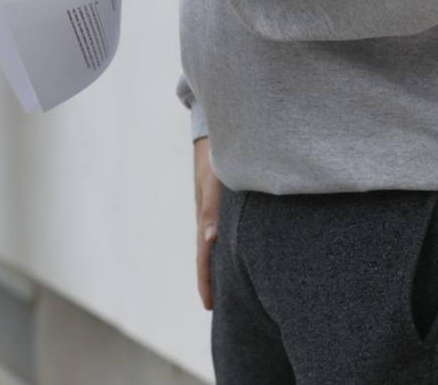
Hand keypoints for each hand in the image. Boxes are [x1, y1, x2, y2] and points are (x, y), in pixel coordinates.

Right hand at [194, 137, 220, 310]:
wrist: (213, 131)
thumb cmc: (214, 157)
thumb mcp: (212, 184)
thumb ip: (211, 210)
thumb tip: (209, 240)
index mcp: (204, 218)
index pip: (203, 257)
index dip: (205, 282)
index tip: (208, 306)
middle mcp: (208, 217)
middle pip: (208, 254)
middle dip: (212, 279)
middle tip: (218, 305)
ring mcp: (214, 210)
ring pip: (216, 242)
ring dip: (220, 263)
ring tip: (228, 284)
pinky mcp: (221, 202)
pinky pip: (222, 229)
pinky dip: (226, 245)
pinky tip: (234, 247)